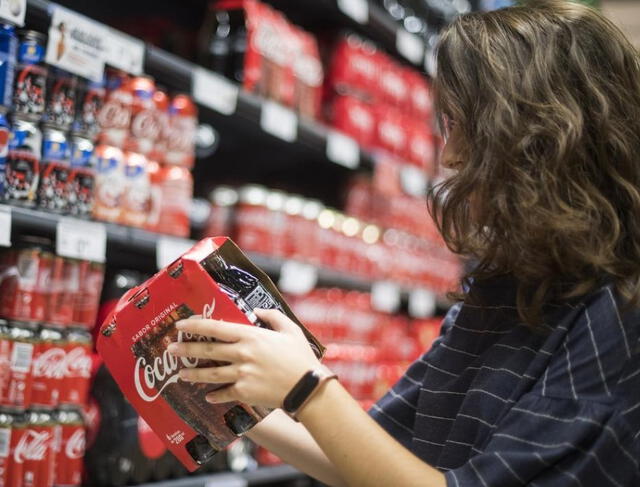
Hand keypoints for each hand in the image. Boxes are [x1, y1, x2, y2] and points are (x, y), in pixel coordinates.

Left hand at [167, 309, 320, 408]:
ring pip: (210, 373)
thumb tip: (258, 311)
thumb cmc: (300, 356)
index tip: (181, 325)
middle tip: (170, 349)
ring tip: (180, 373)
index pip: (216, 328)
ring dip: (192, 373)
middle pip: (207, 350)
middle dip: (186, 349)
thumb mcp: (290, 329)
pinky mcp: (244, 392)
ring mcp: (241, 374)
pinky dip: (214, 394)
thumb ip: (273, 316)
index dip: (196, 325)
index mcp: (251, 336)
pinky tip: (207, 395)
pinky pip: (224, 392)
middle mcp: (242, 354)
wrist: (306, 386)